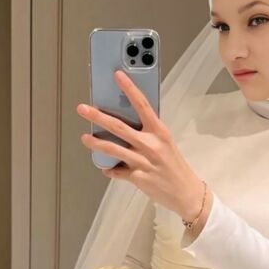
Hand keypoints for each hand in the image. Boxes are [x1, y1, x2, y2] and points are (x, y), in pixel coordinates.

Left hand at [76, 71, 206, 221]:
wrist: (185, 192)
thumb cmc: (175, 165)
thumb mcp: (165, 143)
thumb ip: (148, 133)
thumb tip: (125, 124)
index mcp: (159, 132)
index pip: (142, 105)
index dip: (129, 89)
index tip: (117, 75)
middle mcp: (150, 145)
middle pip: (119, 127)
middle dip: (98, 116)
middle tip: (82, 108)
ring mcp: (143, 162)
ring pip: (113, 149)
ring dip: (96, 143)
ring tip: (85, 137)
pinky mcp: (138, 177)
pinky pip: (117, 172)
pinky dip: (110, 170)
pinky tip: (106, 168)